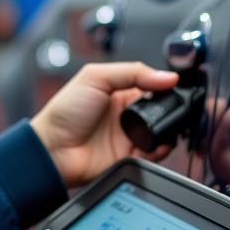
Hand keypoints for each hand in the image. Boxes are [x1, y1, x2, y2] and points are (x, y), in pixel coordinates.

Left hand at [30, 62, 179, 187]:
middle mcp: (125, 115)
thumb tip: (166, 76)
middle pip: (160, 111)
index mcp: (118, 92)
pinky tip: (158, 144)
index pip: (150, 85)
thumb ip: (132, 72)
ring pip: (161, 133)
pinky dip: (161, 151)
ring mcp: (128, 137)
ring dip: (169, 131)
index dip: (163, 85)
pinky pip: (153, 155)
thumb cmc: (64, 112)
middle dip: (171, 110)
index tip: (175, 84)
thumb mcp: (95, 77)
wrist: (52, 149)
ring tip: (169, 127)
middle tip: (176, 107)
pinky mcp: (129, 157)